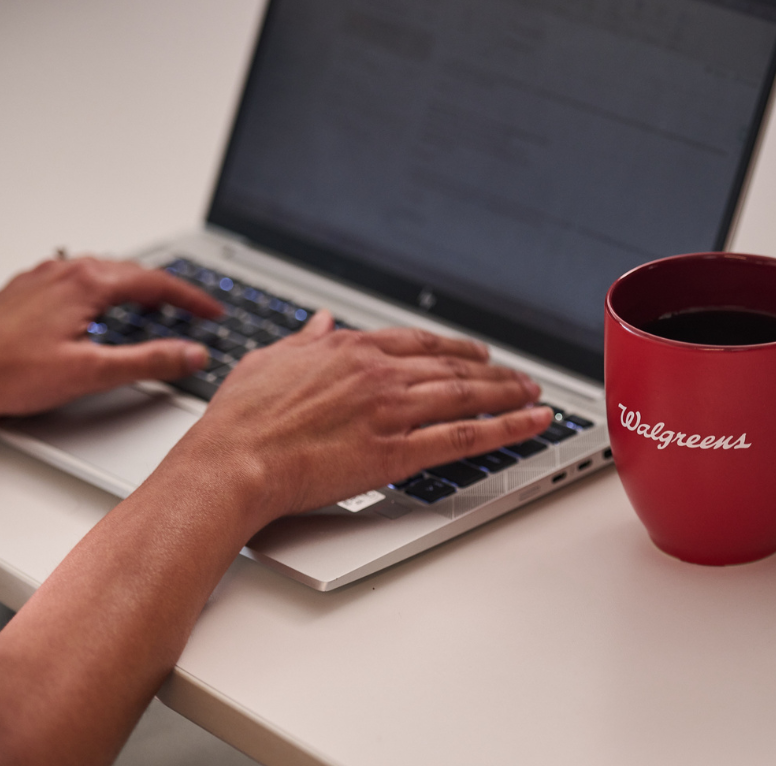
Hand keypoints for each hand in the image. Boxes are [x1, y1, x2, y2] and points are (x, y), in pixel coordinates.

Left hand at [0, 256, 221, 415]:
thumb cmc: (5, 370)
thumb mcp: (90, 373)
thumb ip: (149, 362)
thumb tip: (192, 354)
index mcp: (88, 284)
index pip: (158, 283)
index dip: (193, 299)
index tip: (214, 311)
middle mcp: (67, 271)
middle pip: (135, 273)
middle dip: (170, 292)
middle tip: (195, 311)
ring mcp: (46, 277)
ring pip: (107, 273)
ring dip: (139, 289)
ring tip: (158, 309)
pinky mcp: (29, 289)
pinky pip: (82, 279)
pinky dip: (108, 291)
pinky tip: (105, 309)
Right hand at [173, 310, 553, 533]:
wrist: (233, 462)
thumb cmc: (243, 418)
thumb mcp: (271, 359)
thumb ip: (306, 339)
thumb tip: (322, 321)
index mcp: (352, 349)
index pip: (421, 343)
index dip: (457, 349)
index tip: (477, 354)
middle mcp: (380, 374)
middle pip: (454, 368)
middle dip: (495, 373)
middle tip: (521, 378)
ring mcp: (392, 411)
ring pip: (467, 396)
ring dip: (508, 395)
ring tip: (534, 397)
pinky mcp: (397, 452)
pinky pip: (464, 437)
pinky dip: (505, 429)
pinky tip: (530, 424)